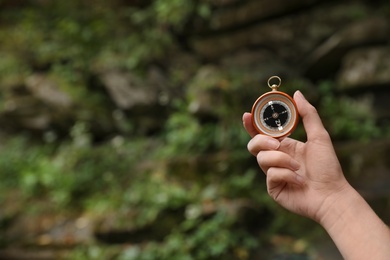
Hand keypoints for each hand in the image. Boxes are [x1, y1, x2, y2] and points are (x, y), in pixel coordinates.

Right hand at [243, 91, 348, 221]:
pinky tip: (299, 181)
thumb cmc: (328, 167)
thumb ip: (308, 114)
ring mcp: (273, 173)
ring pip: (262, 158)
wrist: (331, 195)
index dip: (251, 125)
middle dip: (262, 141)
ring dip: (281, 160)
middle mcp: (276, 158)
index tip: (246, 115)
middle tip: (277, 144)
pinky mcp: (273, 187)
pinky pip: (271, 174)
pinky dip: (286, 175)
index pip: (262, 132)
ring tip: (298, 167)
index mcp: (284, 145)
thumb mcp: (319, 136)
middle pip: (254, 144)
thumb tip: (297, 93)